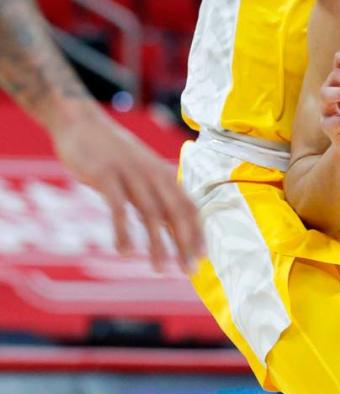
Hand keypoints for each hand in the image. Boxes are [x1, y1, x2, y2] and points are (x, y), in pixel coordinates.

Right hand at [50, 102, 203, 272]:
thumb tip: (169, 222)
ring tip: (161, 269)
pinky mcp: (106, 175)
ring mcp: (130, 174)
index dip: (197, 231)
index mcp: (164, 174)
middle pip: (176, 212)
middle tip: (190, 269)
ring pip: (151, 213)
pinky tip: (125, 252)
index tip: (202, 257)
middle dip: (185, 242)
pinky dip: (124, 230)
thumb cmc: (114, 153)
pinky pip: (118, 207)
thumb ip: (154, 193)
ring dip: (158, 244)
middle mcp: (153, 173)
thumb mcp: (141, 169)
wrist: (82, 123)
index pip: (188, 205)